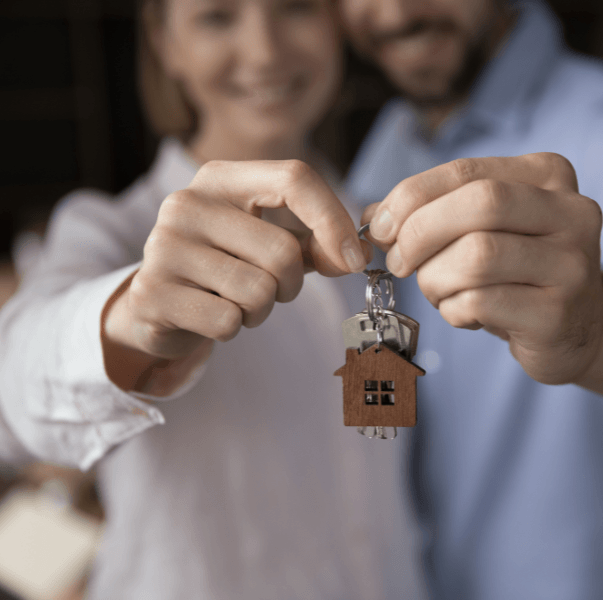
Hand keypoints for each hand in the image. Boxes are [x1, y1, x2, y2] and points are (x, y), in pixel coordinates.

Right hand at [105, 160, 368, 368]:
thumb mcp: (270, 244)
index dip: (333, 221)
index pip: (294, 178)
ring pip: (258, 291)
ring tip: (235, 300)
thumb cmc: (226, 267)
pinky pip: (228, 321)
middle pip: (282, 251)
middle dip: (291, 284)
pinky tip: (210, 315)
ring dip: (261, 309)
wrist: (156, 304)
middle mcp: (187, 203)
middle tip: (270, 290)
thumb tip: (356, 256)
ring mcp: (163, 246)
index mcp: (221, 178)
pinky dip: (233, 328)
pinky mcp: (151, 293)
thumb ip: (316, 244)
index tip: (353, 260)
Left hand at [363, 153, 602, 384]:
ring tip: (438, 292)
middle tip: (399, 262)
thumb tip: (374, 215)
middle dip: (421, 233)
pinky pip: (481, 302)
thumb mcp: (482, 229)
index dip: (412, 196)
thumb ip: (433, 211)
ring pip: (478, 256)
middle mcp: (572, 212)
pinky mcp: (559, 313)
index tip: (382, 226)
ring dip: (436, 278)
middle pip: (480, 204)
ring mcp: (573, 264)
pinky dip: (454, 310)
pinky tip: (464, 314)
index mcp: (548, 175)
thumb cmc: (518, 272)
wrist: (579, 328)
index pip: (467, 170)